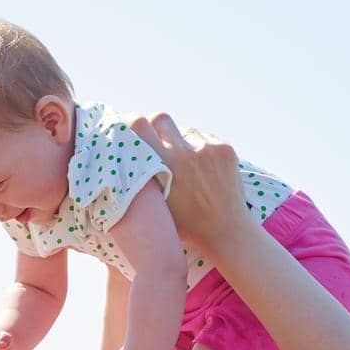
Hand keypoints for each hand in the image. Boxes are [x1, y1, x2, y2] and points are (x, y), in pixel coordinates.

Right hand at [126, 113, 245, 259]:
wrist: (226, 231)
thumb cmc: (184, 225)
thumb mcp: (154, 204)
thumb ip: (140, 179)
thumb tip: (123, 152)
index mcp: (165, 165)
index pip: (140, 124)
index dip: (131, 121)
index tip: (128, 126)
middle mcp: (186, 152)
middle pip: (160, 118)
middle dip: (154, 126)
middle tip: (154, 140)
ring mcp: (208, 148)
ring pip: (184, 131)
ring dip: (179, 142)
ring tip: (184, 166)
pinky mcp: (224, 149)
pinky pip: (204, 138)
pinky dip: (198, 150)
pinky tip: (202, 171)